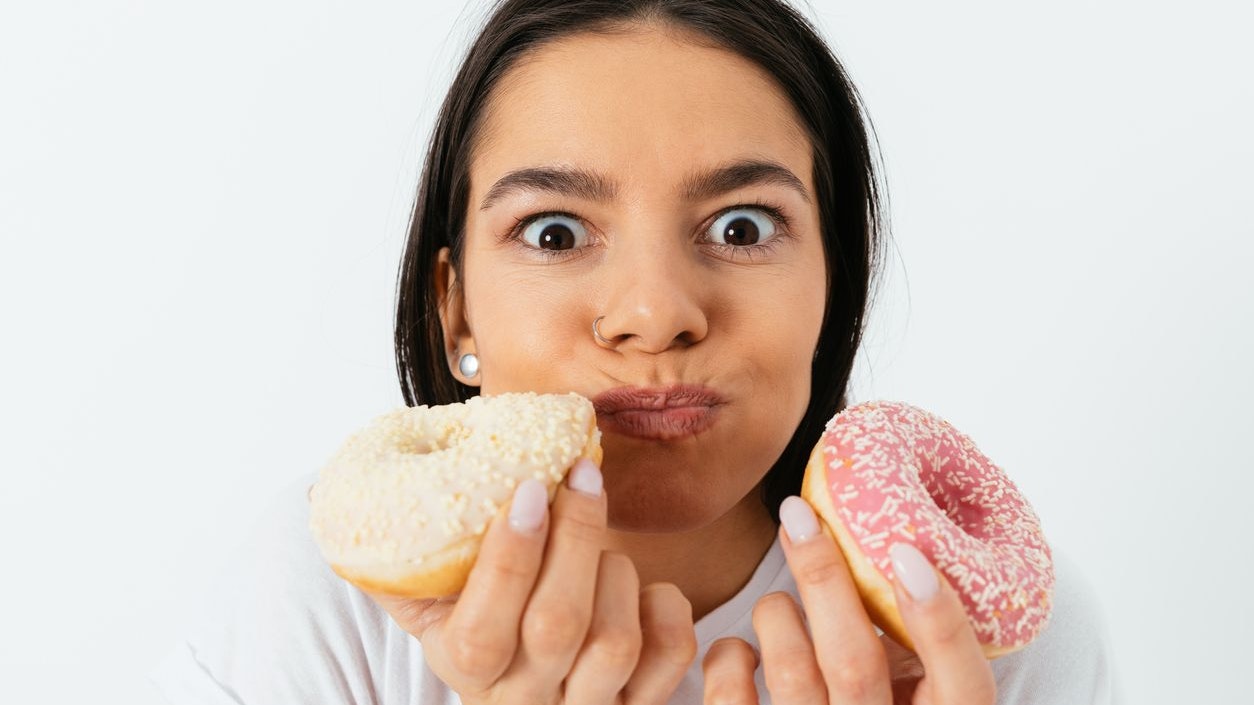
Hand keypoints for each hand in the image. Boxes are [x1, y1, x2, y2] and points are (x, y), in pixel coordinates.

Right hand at [364, 459, 697, 704]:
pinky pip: (668, 658)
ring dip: (615, 572)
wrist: (516, 684)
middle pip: (559, 626)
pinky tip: (643, 588)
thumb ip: (391, 552)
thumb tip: (331, 490)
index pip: (487, 628)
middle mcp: (523, 701)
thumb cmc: (471, 616)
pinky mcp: (638, 704)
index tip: (529, 487)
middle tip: (579, 476)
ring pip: (615, 642)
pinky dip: (668, 609)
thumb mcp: (421, 596)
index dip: (513, 555)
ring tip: (600, 543)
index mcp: (464, 668)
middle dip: (575, 537)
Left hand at [702, 495, 994, 704]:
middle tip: (799, 515)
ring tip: (780, 605)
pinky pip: (730, 696)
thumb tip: (892, 540)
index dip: (941, 623)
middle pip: (854, 664)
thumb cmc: (882, 702)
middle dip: (824, 580)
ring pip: (790, 670)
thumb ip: (917, 635)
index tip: (907, 553)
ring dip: (778, 614)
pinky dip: (729, 657)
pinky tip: (745, 651)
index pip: (964, 684)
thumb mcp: (920, 678)